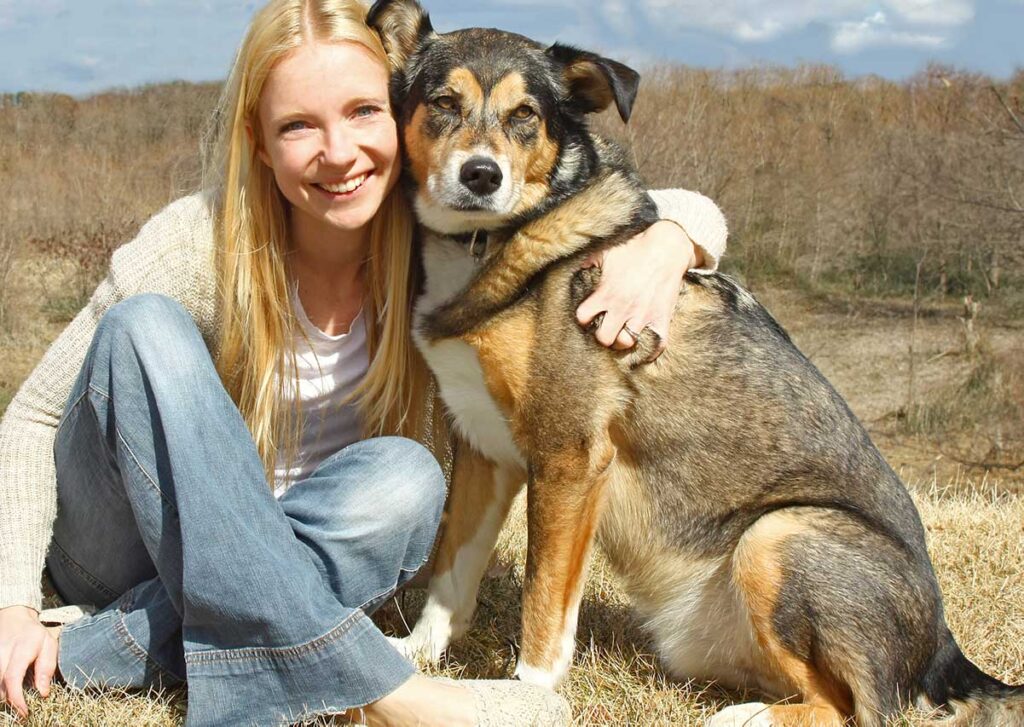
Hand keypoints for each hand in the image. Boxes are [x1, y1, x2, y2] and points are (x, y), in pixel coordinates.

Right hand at [0, 605, 58, 717]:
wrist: (13, 618)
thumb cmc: (34, 634)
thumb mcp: (48, 645)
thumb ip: (46, 668)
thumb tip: (43, 693)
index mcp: (20, 650)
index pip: (12, 679)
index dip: (17, 699)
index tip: (25, 712)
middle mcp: (0, 655)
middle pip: (0, 687)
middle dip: (12, 700)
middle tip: (25, 703)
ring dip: (6, 693)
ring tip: (19, 691)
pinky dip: (2, 686)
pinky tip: (10, 684)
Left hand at [575, 220, 702, 360]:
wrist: (667, 248)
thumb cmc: (635, 249)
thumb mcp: (607, 252)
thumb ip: (589, 261)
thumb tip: (577, 266)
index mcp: (606, 293)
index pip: (583, 317)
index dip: (583, 319)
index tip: (589, 317)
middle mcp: (623, 307)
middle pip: (604, 338)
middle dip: (603, 336)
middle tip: (606, 330)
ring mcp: (643, 315)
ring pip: (626, 343)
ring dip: (623, 342)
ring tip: (623, 336)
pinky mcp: (662, 318)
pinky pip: (656, 345)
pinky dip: (650, 351)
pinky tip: (645, 348)